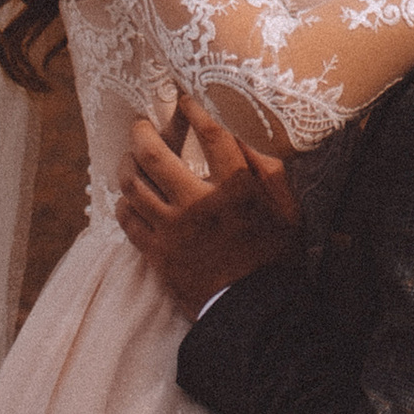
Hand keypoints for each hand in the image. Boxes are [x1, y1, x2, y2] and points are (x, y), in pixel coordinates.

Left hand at [117, 101, 300, 319]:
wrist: (255, 315)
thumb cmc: (275, 259)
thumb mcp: (288, 210)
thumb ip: (270, 170)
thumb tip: (246, 137)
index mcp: (236, 188)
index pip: (211, 135)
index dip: (194, 110)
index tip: (184, 98)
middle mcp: (199, 204)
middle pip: (155, 154)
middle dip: (142, 132)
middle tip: (141, 125)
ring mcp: (173, 230)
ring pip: (133, 185)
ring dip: (127, 165)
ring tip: (130, 159)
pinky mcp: (158, 255)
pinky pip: (128, 220)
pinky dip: (124, 204)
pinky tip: (130, 199)